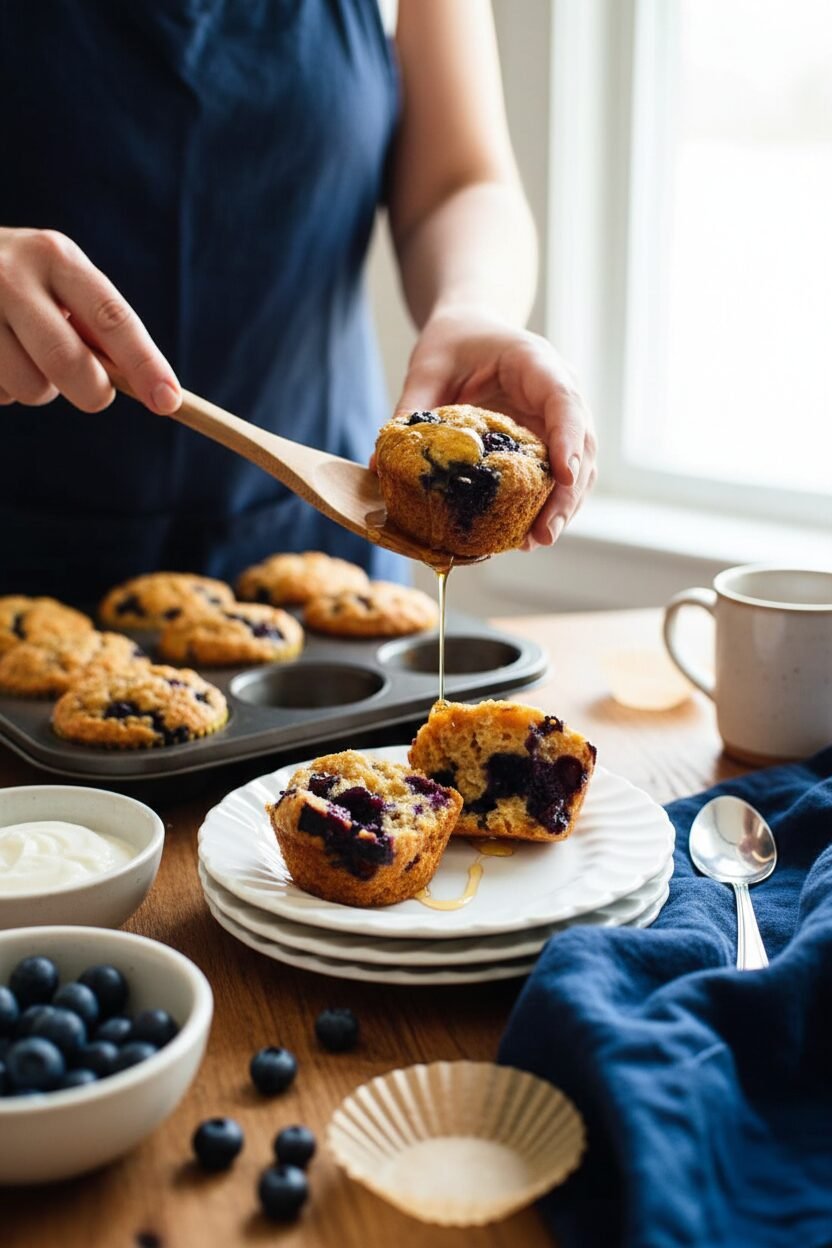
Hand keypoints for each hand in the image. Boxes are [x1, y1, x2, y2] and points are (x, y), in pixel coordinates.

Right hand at [0, 227, 179, 413]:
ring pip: (30, 387)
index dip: (144, 363)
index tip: (168, 401)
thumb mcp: (60, 281)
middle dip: (92, 392)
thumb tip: (153, 388)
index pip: (111, 318)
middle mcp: (11, 275)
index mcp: (56, 257)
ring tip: (23, 357)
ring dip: (39, 389)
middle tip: (97, 394)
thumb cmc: (23, 282)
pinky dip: (4, 389)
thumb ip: (98, 327)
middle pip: (68, 362)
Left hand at [396, 308, 596, 547]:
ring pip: (577, 468)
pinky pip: (558, 477)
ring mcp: (558, 421)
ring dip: (561, 508)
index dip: (568, 439)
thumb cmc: (454, 342)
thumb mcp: (428, 367)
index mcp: (536, 364)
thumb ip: (411, 408)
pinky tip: (525, 532)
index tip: (563, 476)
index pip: (563, 401)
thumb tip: (379, 465)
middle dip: (565, 494)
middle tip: (542, 535)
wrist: (471, 330)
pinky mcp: (548, 443)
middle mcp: (558, 393)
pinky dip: (547, 504)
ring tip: (534, 542)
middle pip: (581, 446)